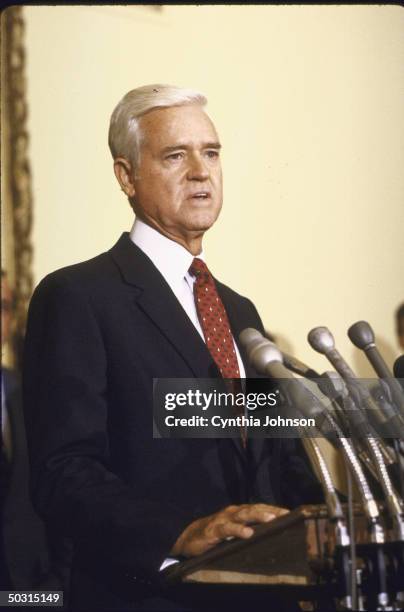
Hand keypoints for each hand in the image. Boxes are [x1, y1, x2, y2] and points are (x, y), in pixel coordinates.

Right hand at [171, 503, 288, 557]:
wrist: (188, 537)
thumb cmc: (215, 534)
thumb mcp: (233, 531)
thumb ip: (248, 529)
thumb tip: (270, 534)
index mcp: (239, 512)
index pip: (259, 508)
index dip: (274, 510)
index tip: (290, 513)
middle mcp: (233, 512)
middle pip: (254, 509)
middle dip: (270, 511)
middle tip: (285, 514)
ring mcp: (223, 519)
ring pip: (243, 515)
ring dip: (258, 516)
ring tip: (271, 519)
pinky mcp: (214, 530)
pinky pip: (227, 529)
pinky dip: (238, 530)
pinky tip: (247, 533)